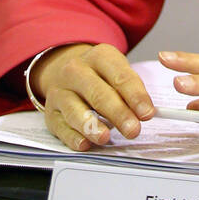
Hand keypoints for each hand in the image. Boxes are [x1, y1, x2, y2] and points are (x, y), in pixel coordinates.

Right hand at [32, 43, 154, 150]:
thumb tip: (145, 112)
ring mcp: (60, 92)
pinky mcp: (51, 113)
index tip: (147, 113)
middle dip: (118, 114)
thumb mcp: (116, 69)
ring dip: (92, 126)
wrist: (64, 70)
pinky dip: (72, 137)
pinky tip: (84, 143)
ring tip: (105, 137)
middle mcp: (76, 70)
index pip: (120, 76)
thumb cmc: (99, 74)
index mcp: (99, 56)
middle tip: (133, 129)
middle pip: (98, 94)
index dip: (135, 96)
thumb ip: (131, 89)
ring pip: (76, 110)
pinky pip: (61, 127)